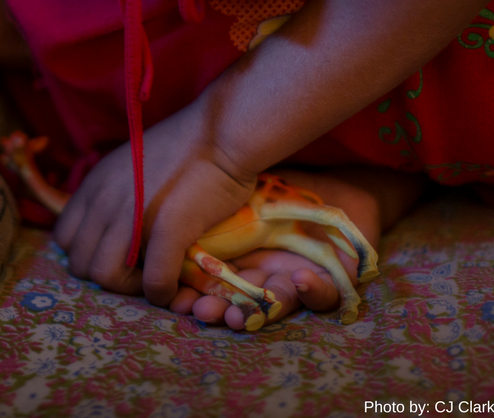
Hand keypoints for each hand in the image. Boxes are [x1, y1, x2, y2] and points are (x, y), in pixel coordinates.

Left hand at [52, 95, 257, 306]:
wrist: (224, 132)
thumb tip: (112, 225)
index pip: (65, 238)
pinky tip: (173, 288)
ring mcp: (130, 214)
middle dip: (108, 276)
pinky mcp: (167, 228)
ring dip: (130, 288)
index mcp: (94, 184)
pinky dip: (161, 293)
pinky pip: (153, 281)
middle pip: (80, 263)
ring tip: (155, 279)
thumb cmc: (187, 147)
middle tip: (139, 272)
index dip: (88, 254)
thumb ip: (115, 193)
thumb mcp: (132, 164)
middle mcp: (103, 200)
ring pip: (105, 277)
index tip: (116, 255)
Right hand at [171, 166, 423, 329]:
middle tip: (203, 312)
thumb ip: (193, 222)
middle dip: (219, 309)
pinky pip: (326, 295)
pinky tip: (300, 278)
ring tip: (236, 314)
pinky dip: (313, 291)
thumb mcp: (229, 196)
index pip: (211, 282)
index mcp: (237, 256)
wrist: (335, 179)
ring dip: (256, 311)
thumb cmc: (276, 183)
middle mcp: (265, 272)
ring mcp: (298, 277)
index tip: (176, 303)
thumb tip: (156, 246)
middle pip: (240, 299)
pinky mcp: (336, 279)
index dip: (192, 295)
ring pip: (277, 303)